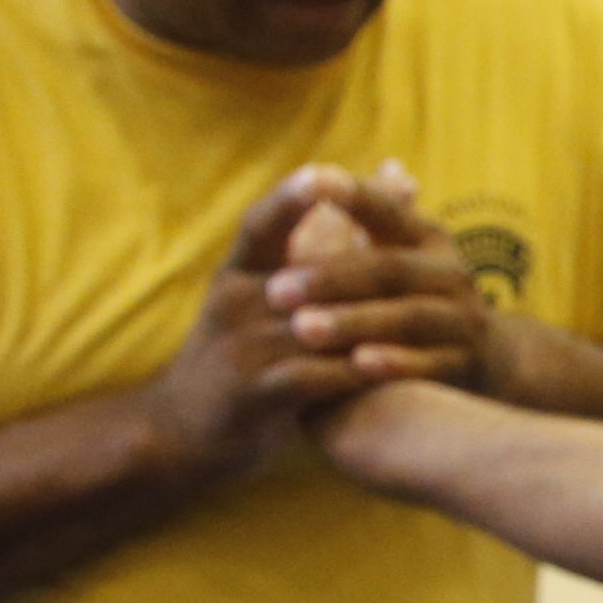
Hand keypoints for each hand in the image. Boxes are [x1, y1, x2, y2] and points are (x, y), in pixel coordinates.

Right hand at [145, 167, 392, 473]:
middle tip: (412, 248)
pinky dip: (349, 372)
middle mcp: (232, 302)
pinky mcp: (249, 394)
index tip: (325, 172)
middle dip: (357, 262)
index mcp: (237, 271)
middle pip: (300, 274)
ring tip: (418, 312)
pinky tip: (389, 368)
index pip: (259, 224)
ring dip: (364, 320)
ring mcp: (238, 348)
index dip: (291, 199)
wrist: (185, 430)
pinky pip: (307, 378)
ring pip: (310, 325)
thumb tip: (393, 175)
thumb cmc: (247, 351)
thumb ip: (329, 238)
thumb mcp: (272, 293)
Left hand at [270, 161, 504, 389]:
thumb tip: (373, 166)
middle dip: (330, 279)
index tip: (310, 182)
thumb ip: (368, 219)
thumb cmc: (415, 299)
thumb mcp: (398, 254)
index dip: (354, 195)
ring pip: (408, 316)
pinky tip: (357, 365)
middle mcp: (452, 273)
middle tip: (274, 291)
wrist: (488, 359)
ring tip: (302, 329)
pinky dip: (395, 363)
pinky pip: (429, 364)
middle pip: (390, 269)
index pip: (387, 209)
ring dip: (354, 321)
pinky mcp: (466, 365)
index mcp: (427, 238)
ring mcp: (463, 320)